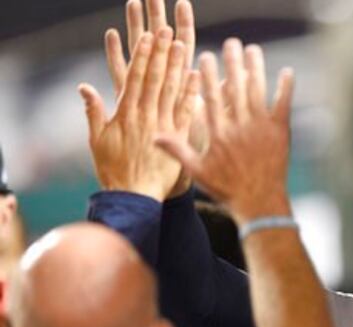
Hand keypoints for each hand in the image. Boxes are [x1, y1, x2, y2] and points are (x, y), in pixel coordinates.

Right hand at [80, 29, 200, 201]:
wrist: (134, 197)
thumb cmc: (113, 170)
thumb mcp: (96, 140)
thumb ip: (93, 111)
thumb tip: (83, 87)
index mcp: (126, 114)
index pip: (135, 78)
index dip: (142, 56)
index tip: (148, 38)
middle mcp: (145, 116)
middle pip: (155, 79)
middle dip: (161, 53)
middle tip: (167, 31)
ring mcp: (163, 126)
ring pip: (171, 91)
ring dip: (177, 67)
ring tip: (182, 45)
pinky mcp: (177, 139)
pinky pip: (185, 112)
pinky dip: (191, 93)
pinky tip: (197, 76)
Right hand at [155, 38, 294, 222]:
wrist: (259, 203)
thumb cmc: (227, 190)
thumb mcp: (196, 171)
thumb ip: (177, 150)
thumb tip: (152, 136)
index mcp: (218, 133)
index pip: (211, 97)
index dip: (208, 75)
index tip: (204, 55)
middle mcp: (239, 126)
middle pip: (235, 88)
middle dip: (233, 63)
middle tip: (231, 44)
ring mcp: (261, 128)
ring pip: (258, 91)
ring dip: (256, 68)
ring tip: (253, 50)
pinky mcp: (280, 132)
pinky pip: (283, 104)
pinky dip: (286, 87)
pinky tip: (287, 72)